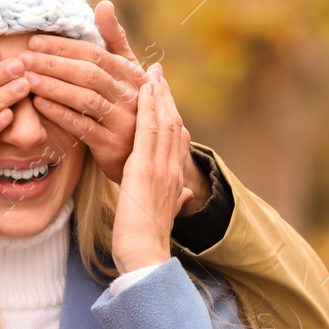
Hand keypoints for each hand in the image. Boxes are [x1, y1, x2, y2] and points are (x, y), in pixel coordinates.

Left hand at [22, 1, 146, 181]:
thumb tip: (104, 4)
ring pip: (85, 99)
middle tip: (23, 59)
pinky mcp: (111, 145)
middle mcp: (131, 95)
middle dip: (53, 64)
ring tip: (26, 79)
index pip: (95, 54)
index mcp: (131, 74)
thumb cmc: (127, 103)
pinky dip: (59, 113)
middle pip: (88, 74)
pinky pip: (82, 126)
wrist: (141, 151)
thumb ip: (114, 38)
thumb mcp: (127, 71)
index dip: (63, 46)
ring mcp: (123, 121)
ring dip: (53, 87)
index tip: (34, 41)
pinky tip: (39, 104)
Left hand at [110, 65, 193, 275]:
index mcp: (173, 180)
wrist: (145, 255)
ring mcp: (161, 167)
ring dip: (157, 95)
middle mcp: (171, 169)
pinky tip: (143, 89)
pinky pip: (149, 130)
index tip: (164, 97)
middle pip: (173, 124)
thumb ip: (175, 200)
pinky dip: (148, 106)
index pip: (175, 141)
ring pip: (164, 122)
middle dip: (165, 98)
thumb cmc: (147, 241)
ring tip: (151, 72)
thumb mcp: (164, 215)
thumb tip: (184, 195)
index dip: (170, 116)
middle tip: (158, 73)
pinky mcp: (146, 167)